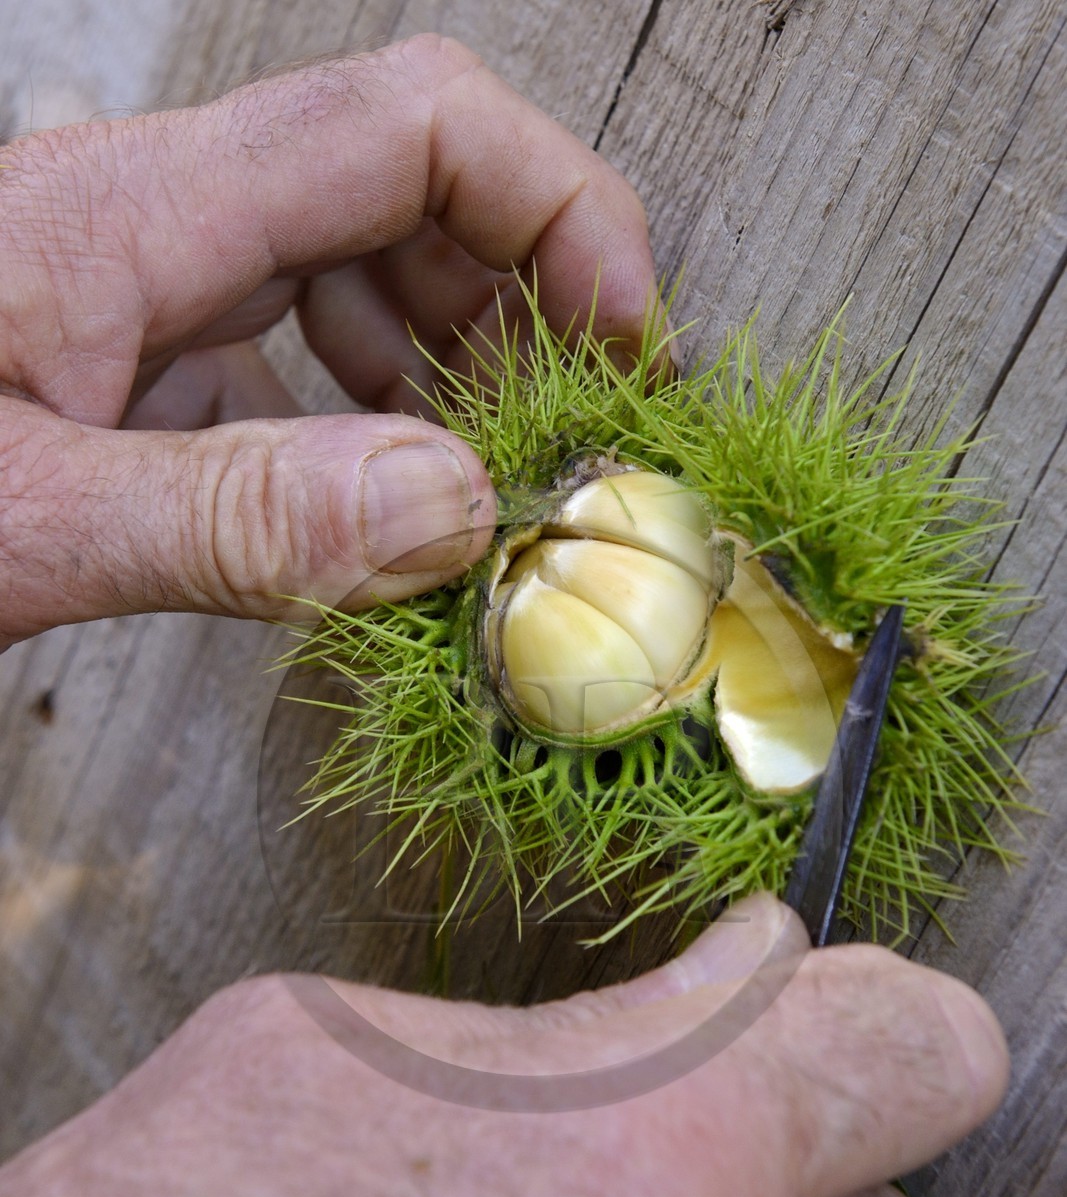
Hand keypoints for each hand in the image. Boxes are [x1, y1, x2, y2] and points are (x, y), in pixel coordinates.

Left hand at [0, 35, 659, 648]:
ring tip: (492, 484)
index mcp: (127, 215)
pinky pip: (285, 353)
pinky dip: (363, 419)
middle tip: (575, 444)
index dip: (558, 208)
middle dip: (524, 300)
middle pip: (402, 188)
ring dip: (451, 365)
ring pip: (351, 270)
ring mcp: (132, 291)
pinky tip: (373, 502)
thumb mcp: (16, 521)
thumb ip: (231, 519)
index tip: (628, 344)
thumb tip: (455, 516)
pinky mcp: (118, 360)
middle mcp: (144, 225)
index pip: (409, 126)